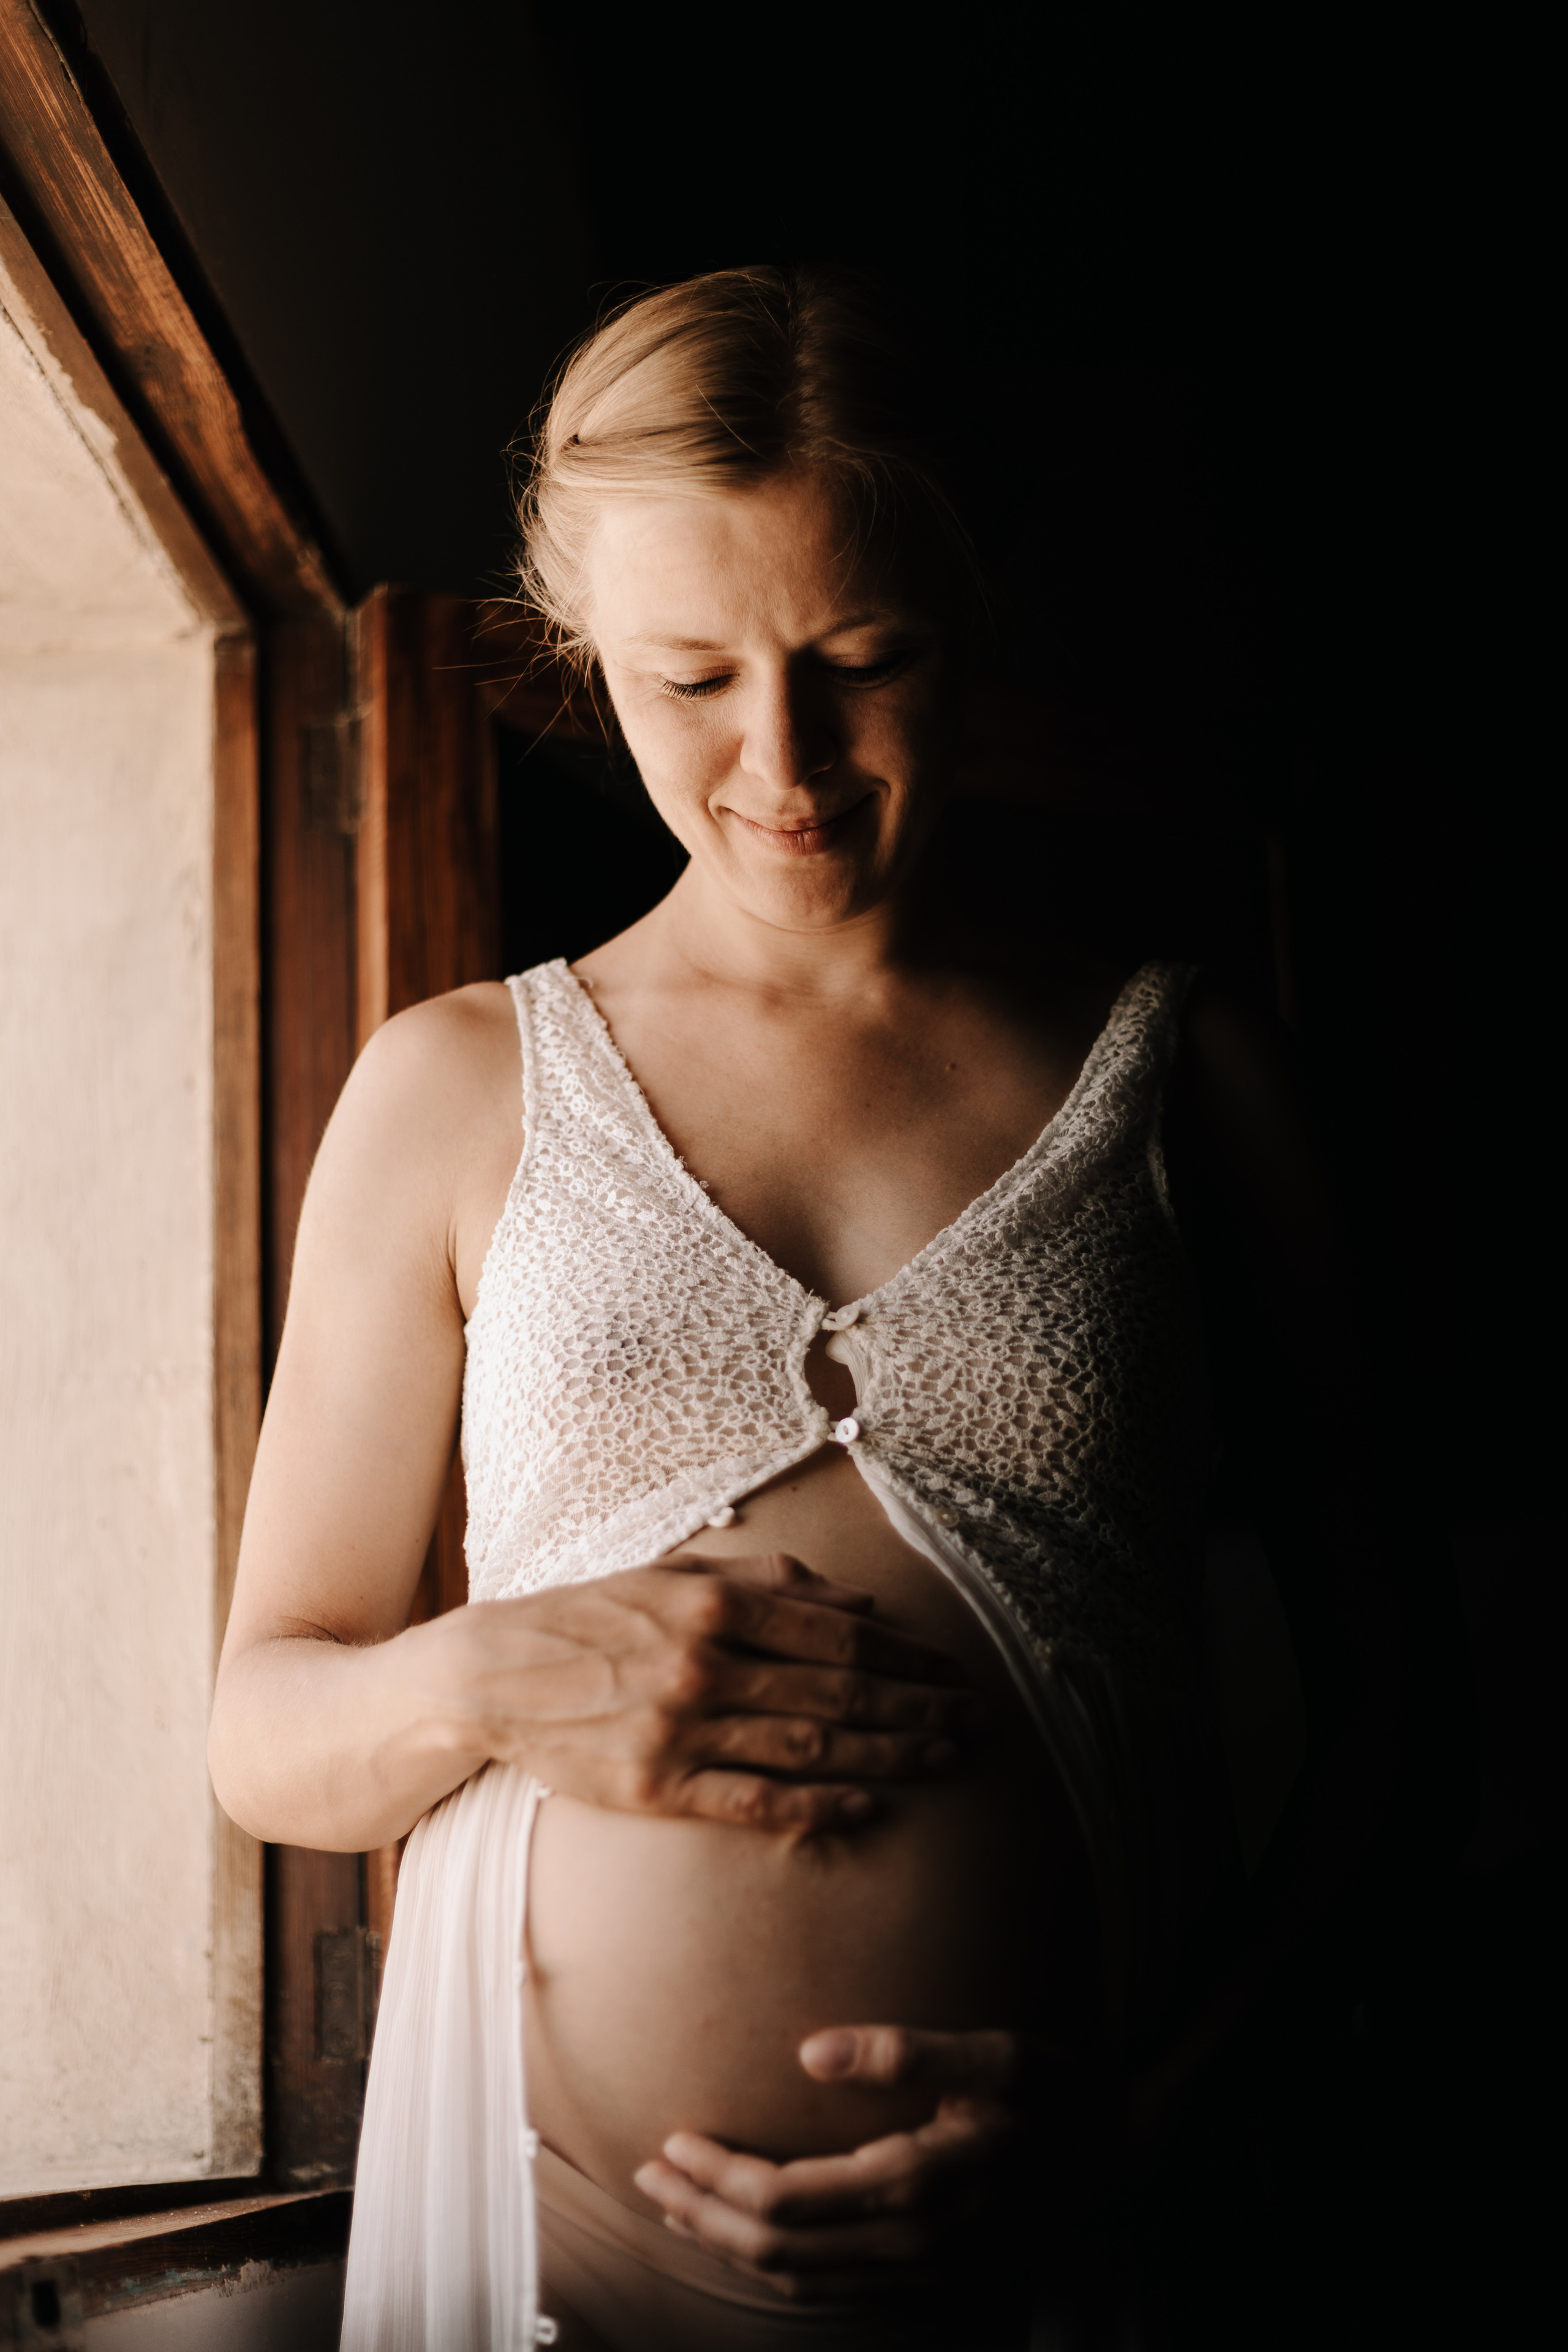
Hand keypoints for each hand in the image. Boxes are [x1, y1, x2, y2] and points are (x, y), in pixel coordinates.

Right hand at [426, 1552, 975, 1834]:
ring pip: (808, 1746)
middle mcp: (703, 1665)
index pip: (836, 1631)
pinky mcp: (656, 1787)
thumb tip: (860, 1599)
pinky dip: (815, 1807)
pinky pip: (752, 1802)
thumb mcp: (674, 1573)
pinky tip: (865, 1805)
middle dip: (918, 1707)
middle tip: (978, 1721)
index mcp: (711, 1605)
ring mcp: (680, 1730)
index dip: (906, 1654)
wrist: (492, 1675)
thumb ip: (769, 1581)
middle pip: (837, 1690)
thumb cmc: (591, 1616)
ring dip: (887, 1755)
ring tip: (945, 1759)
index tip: (954, 1669)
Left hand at [634, 2024, 1100, 2299]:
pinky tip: (750, 2241)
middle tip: (648, 2173)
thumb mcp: (996, 2054)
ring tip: (676, 2206)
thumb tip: (809, 2051)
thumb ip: (908, 2051)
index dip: (718, 2176)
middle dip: (702, 2214)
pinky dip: (776, 2267)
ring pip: (799, 2278)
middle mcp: (910, 2241)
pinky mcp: (929, 2276)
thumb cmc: (1057, 2092)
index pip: (784, 2199)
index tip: (674, 2138)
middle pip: (777, 2249)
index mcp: (915, 2185)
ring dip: (728, 2246)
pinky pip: (832, 2287)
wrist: (1123, 2153)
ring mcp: (920, 2269)